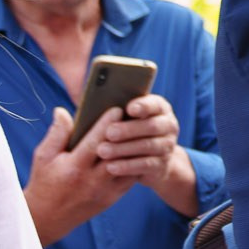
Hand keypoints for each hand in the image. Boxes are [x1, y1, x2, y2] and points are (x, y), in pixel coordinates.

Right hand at [22, 103, 133, 245]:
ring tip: (142, 130)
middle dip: (127, 134)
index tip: (118, 108)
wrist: (47, 218)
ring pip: (129, 166)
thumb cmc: (44, 182)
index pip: (96, 142)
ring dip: (136, 148)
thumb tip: (62, 110)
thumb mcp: (44, 157)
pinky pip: (131, 178)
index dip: (108, 124)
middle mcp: (92, 180)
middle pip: (117, 153)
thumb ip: (56, 134)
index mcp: (75, 167)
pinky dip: (136, 163)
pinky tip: (140, 149)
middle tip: (136, 116)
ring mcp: (105, 191)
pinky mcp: (112, 198)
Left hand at [94, 93, 199, 217]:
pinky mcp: (161, 165)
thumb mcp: (124, 115)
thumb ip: (110, 101)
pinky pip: (145, 165)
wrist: (150, 161)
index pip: (155, 104)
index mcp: (160, 108)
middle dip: (129, 129)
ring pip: (147, 146)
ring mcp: (167, 146)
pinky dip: (127, 166)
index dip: (143, 106)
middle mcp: (168, 126)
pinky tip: (111, 166)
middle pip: (151, 126)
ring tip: (102, 150)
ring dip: (124, 149)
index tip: (128, 108)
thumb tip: (81, 82)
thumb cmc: (128, 130)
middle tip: (108, 133)